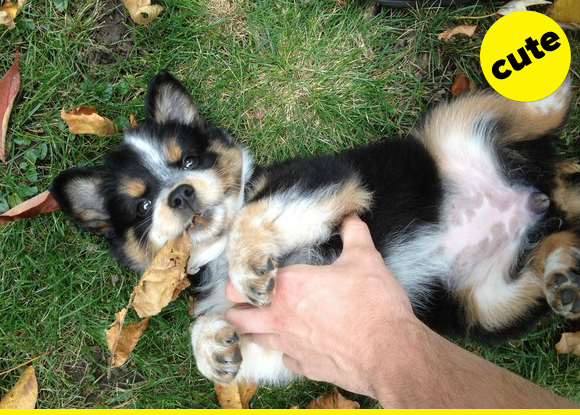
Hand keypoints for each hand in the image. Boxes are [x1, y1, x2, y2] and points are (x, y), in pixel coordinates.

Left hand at [225, 215, 422, 398]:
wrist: (389, 352)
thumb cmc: (373, 304)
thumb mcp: (365, 259)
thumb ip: (353, 235)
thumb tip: (351, 219)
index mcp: (288, 286)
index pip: (240, 287)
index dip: (238, 283)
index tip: (244, 280)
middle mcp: (280, 317)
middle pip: (237, 318)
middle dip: (237, 310)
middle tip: (247, 303)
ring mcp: (290, 345)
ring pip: (257, 339)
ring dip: (258, 329)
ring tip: (267, 321)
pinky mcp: (305, 367)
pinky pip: (285, 357)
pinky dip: (287, 349)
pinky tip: (298, 342)